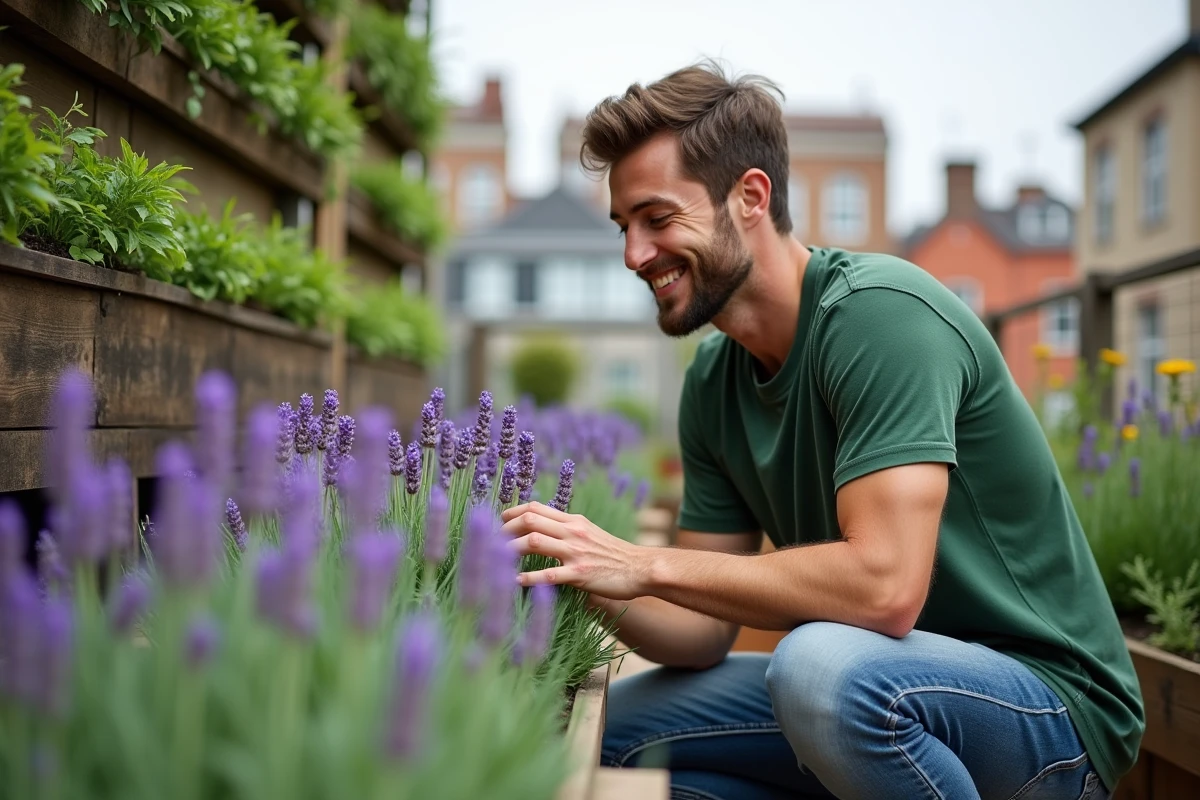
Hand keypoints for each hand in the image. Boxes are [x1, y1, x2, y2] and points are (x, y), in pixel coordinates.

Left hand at [499, 501, 648, 600]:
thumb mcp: (589, 532)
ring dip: (510, 550)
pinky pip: (547, 575)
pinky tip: (514, 582)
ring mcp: (575, 552)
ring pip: (534, 542)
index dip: (511, 513)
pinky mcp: (580, 574)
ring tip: (495, 559)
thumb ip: (567, 529)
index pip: (534, 508)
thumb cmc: (614, 554)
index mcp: (573, 521)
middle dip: (504, 530)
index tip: (497, 523)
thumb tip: (541, 529)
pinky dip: (527, 578)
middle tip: (489, 543)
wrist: (641, 568)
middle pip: (529, 520)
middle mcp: (572, 532)